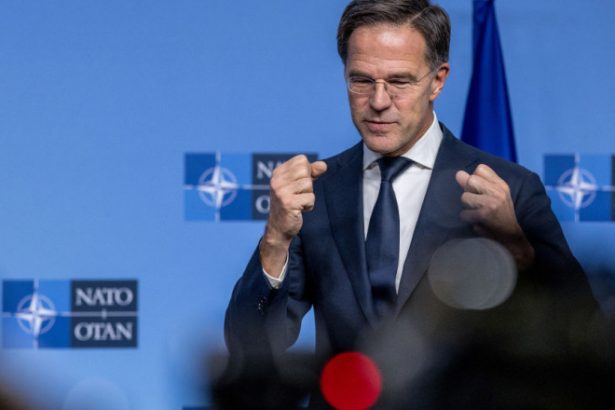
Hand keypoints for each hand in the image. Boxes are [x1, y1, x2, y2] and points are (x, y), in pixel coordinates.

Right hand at [260, 155, 326, 275]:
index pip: (301, 160)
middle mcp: (277, 180)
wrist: (279, 228)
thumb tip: (323, 165)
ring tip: (299, 203)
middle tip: (300, 194)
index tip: (300, 184)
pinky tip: (299, 210)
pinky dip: (309, 206)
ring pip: (308, 185)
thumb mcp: (298, 185)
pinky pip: (310, 198)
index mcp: (278, 173)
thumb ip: (311, 173)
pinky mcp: (288, 203)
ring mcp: (281, 192)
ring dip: (308, 196)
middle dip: (308, 184)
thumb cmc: (290, 204)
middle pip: (305, 170)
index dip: (307, 171)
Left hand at [455, 164, 533, 269]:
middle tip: (477, 204)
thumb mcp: (495, 197)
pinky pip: (464, 213)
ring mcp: (492, 202)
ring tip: (477, 213)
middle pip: (470, 180)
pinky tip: (476, 222)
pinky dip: (466, 219)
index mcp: (501, 185)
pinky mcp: (485, 214)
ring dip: (466, 207)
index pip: (480, 168)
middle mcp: (498, 191)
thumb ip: (478, 185)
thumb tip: (458, 174)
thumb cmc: (500, 218)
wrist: (512, 239)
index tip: (479, 191)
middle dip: (468, 192)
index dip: (474, 178)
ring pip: (464, 197)